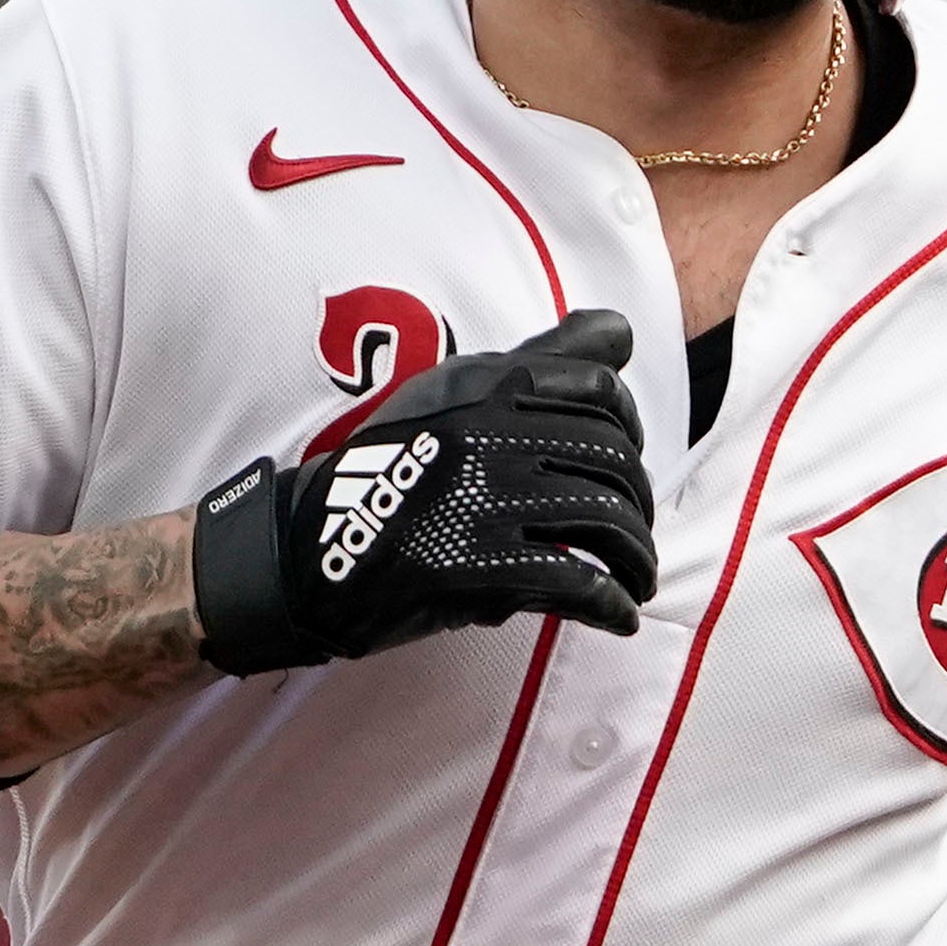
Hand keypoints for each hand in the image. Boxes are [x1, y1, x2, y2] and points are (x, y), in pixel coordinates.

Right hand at [192, 309, 656, 672]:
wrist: (307, 548)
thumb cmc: (393, 469)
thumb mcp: (455, 394)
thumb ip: (541, 361)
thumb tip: (620, 329)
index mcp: (485, 386)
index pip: (601, 393)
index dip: (634, 431)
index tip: (628, 464)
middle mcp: (486, 434)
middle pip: (613, 461)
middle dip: (639, 505)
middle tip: (634, 535)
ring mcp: (480, 500)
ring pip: (602, 520)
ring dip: (636, 559)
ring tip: (635, 580)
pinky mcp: (474, 567)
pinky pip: (573, 581)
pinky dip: (609, 604)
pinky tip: (618, 616)